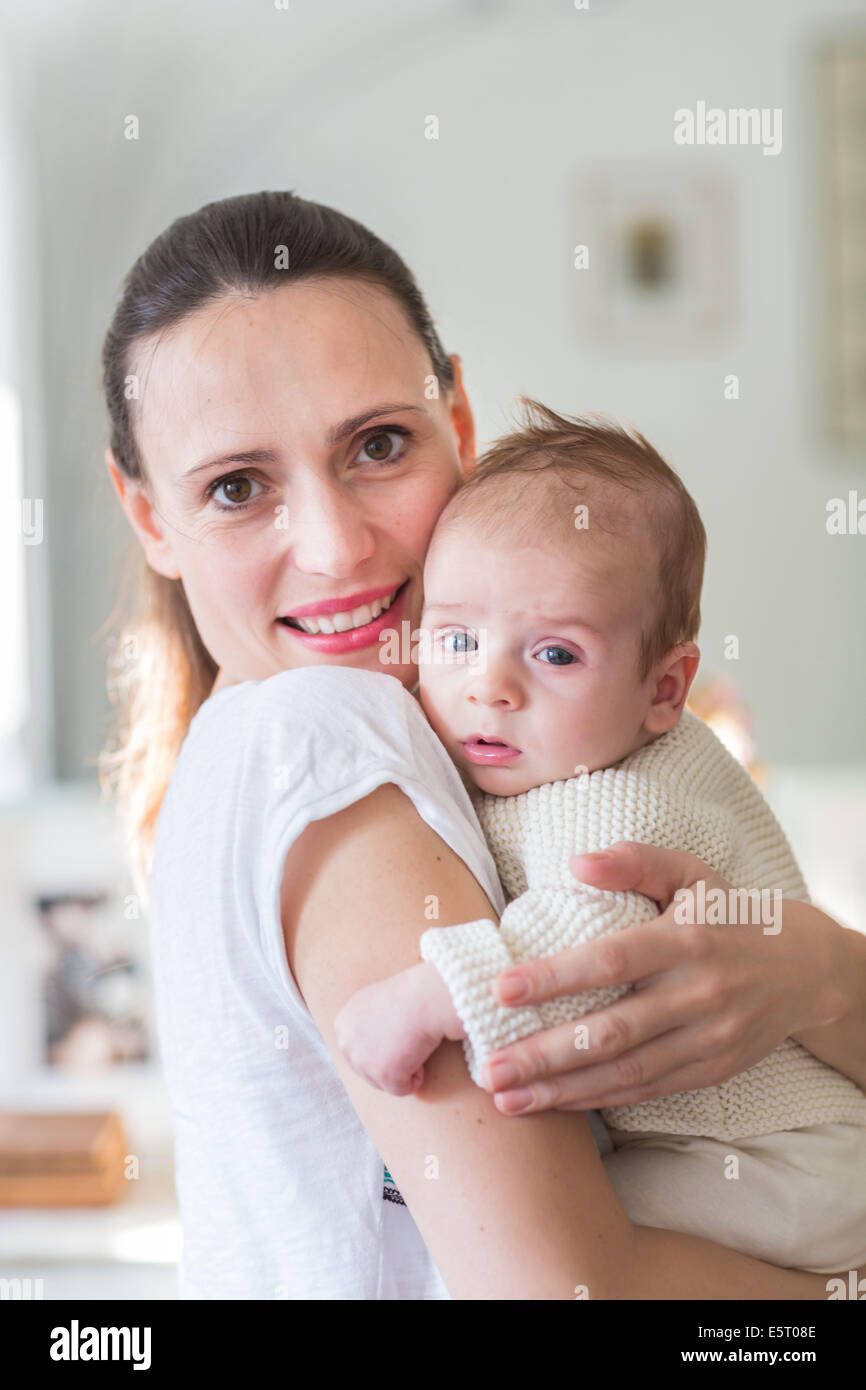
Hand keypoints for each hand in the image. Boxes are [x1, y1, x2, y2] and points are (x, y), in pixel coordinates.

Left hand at [334, 961, 460, 1096]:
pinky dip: (415, 1078)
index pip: (359, 1051)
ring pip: (383, 1082)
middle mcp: (346, 1044)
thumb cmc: (408, 996)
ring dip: (402, 1070)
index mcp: (343, 1025)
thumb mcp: (373, 1003)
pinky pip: (401, 1089)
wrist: (424, 998)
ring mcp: (363, 1060)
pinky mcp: (382, 1074)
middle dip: (390, 1062)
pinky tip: (420, 1055)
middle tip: (407, 1041)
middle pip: (368, 1070)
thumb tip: (370, 1043)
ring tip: (413, 1045)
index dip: (382, 1047)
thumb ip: (364, 1024)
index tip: (397, 1034)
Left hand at [480, 841, 839, 1115]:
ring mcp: (706, 1038)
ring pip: (625, 1071)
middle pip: (611, 1031)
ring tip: (507, 1098)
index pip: (610, 961)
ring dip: (561, 1089)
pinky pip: (646, 1090)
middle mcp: (696, 993)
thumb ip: (634, 862)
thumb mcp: (690, 873)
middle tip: (489, 1068)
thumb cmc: (729, 914)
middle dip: (544, 1054)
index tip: (500, 991)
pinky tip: (555, 1101)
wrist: (805, 969)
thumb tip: (576, 863)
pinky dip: (597, 1099)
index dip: (553, 978)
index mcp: (684, 939)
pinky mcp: (711, 1069)